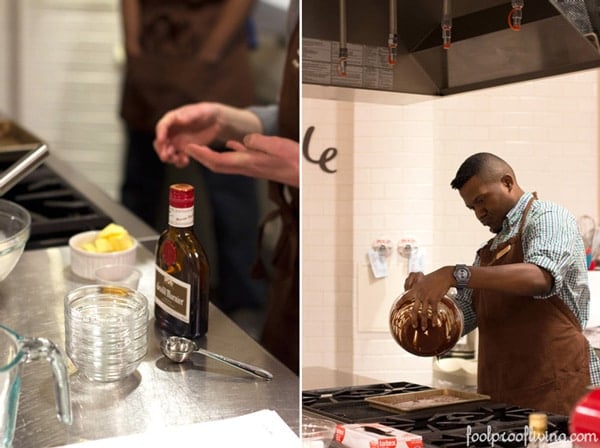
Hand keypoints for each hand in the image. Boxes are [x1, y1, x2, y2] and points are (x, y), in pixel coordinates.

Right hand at [154, 103, 222, 168]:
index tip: (162, 141)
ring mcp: (177, 141)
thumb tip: (178, 119)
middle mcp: (171, 131)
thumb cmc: (207, 112)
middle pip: (160, 142)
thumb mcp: (200, 111)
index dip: (160, 134)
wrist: (216, 121)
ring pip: (167, 152)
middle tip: (167, 157)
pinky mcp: (184, 149)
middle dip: (161, 150)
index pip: (162, 127)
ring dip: (169, 158)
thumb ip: (189, 115)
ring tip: (179, 159)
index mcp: (172, 119)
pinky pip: (177, 158)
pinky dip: (179, 162)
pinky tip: (185, 161)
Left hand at [184, 134, 298, 186]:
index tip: (189, 147)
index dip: (202, 155)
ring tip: (202, 146)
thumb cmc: (295, 162)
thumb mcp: (276, 146)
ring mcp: (252, 166)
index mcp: (248, 162)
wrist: (306, 174)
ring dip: (211, 156)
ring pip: (225, 162)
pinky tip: (231, 144)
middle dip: (200, 157)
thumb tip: (244, 139)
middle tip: (187, 147)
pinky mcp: (259, 164)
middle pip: (217, 165)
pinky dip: (229, 151)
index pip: (218, 160)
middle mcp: (247, 166)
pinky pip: (239, 158)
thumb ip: (258, 142)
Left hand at [402, 266, 453, 329]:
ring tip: (423, 328)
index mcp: (415, 289)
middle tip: (413, 326)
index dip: (400, 302)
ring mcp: (427, 297)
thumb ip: (418, 286)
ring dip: (423, 322)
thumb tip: (417, 290)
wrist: (444, 276)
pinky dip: (433, 318)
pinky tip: (434, 324)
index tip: (395, 308)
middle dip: (413, 319)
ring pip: (423, 313)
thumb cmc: (434, 277)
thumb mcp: (423, 280)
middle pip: (414, 309)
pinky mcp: (435, 299)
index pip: (405, 296)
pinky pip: (433, 311)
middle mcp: (419, 294)